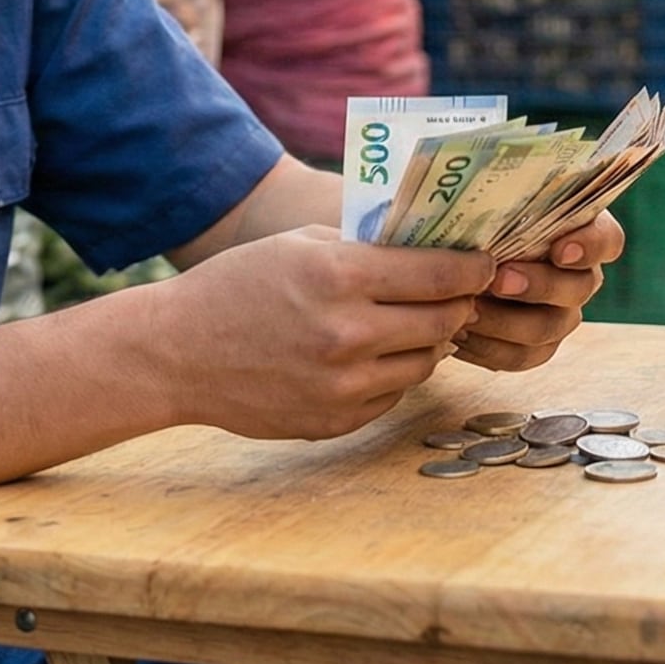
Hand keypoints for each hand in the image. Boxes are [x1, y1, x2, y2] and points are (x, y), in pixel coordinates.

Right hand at [148, 227, 490, 441]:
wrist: (177, 353)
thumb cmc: (237, 286)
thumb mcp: (298, 244)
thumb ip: (364, 247)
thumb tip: (429, 246)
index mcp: (339, 276)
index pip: (441, 274)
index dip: (474, 268)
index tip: (487, 264)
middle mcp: (347, 333)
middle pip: (445, 320)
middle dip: (459, 304)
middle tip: (461, 293)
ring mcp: (343, 384)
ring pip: (425, 361)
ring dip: (428, 341)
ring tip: (411, 323)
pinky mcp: (335, 419)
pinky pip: (392, 393)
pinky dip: (392, 373)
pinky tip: (370, 355)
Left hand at [452, 212, 623, 372]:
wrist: (449, 263)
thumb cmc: (472, 221)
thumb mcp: (486, 200)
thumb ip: (498, 198)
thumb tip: (483, 186)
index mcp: (579, 231)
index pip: (607, 239)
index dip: (590, 246)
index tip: (561, 249)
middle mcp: (579, 275)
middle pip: (579, 287)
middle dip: (538, 284)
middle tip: (497, 278)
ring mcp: (561, 314)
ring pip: (551, 327)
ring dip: (508, 321)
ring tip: (467, 310)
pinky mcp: (536, 346)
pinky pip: (523, 356)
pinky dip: (490, 348)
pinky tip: (459, 335)